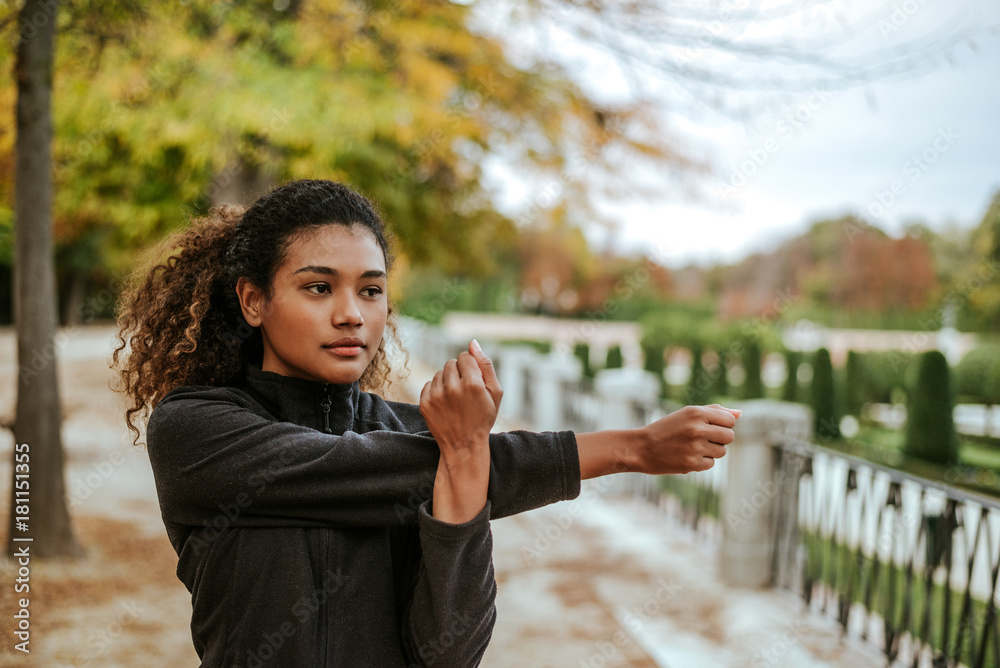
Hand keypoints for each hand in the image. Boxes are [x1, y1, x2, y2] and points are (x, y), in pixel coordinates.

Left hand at [419, 340, 501, 462]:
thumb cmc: (483, 418)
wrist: (464, 446)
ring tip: (455, 398)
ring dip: (447, 381)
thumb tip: (472, 343)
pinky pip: (429, 384)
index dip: (471, 367)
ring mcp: (436, 396)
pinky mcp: (424, 403)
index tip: (473, 381)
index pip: (465, 356)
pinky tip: (445, 404)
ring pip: (439, 373)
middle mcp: (452, 388)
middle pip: (451, 363)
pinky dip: (437, 390)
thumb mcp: (495, 393)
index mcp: (472, 384)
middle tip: (465, 391)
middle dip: (458, 373)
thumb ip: (485, 365)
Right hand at [577, 403, 739, 478]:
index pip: (730, 420)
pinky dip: (701, 462)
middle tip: (703, 439)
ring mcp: (695, 447)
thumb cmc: (666, 429)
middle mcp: (697, 428)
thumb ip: (714, 411)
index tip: (709, 427)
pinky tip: (686, 456)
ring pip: (721, 452)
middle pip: (729, 437)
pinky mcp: (691, 464)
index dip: (723, 425)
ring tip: (692, 447)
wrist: (641, 448)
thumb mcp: (686, 414)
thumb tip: (740, 414)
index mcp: (696, 412)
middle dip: (720, 439)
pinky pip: (710, 464)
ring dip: (711, 451)